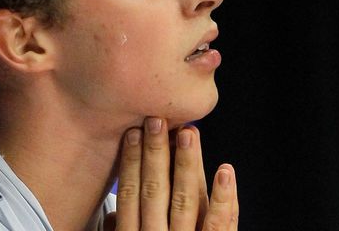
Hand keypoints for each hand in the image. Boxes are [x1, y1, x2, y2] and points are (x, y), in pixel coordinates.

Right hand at [106, 117, 238, 229]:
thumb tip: (113, 215)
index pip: (129, 195)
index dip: (130, 162)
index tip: (133, 132)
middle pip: (154, 191)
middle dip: (155, 153)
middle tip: (157, 120)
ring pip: (185, 201)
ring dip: (187, 164)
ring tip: (188, 133)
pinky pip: (218, 225)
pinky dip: (224, 198)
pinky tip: (225, 170)